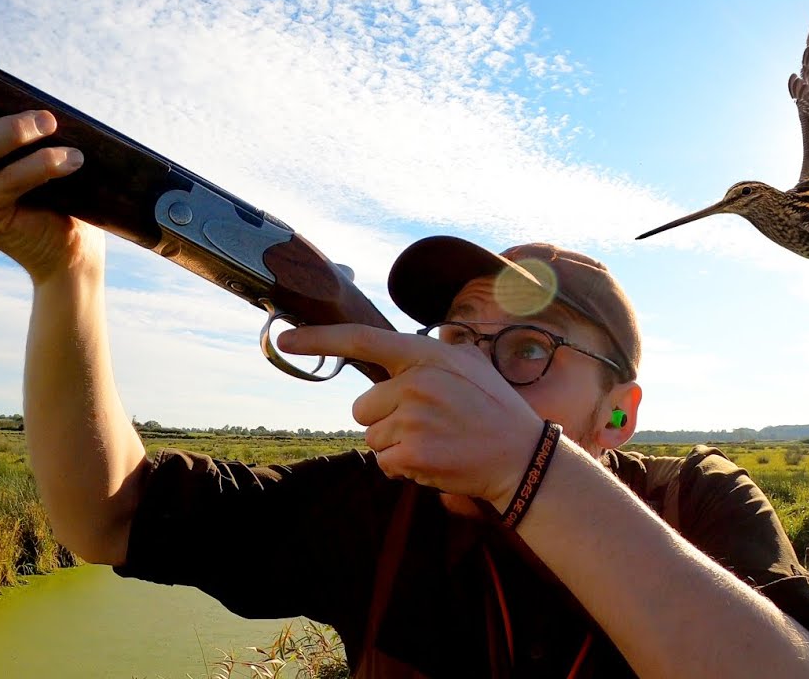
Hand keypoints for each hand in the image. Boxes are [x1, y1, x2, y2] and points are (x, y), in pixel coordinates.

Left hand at [277, 324, 543, 508]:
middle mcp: (417, 382)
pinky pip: (384, 462)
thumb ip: (434, 352)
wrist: (524, 458)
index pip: (363, 340)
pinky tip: (434, 462)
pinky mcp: (412, 454)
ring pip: (372, 436)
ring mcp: (413, 419)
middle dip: (385, 420)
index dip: (318, 339)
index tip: (284, 340)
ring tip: (436, 442)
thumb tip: (403, 348)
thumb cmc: (495, 411)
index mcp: (428, 355)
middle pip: (362, 406)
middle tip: (428, 425)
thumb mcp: (471, 364)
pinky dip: (403, 468)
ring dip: (396, 445)